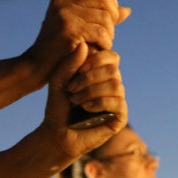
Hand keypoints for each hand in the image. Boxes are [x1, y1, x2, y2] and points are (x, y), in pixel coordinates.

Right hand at [24, 0, 130, 80]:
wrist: (37, 67)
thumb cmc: (59, 48)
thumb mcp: (78, 26)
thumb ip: (101, 16)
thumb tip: (126, 10)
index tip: (109, 10)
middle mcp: (62, 0)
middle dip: (112, 14)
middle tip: (109, 31)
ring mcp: (64, 14)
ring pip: (105, 17)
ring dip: (109, 33)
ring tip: (102, 43)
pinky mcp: (69, 30)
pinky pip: (101, 32)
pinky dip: (105, 43)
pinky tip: (98, 50)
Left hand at [42, 42, 126, 157]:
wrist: (57, 132)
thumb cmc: (58, 105)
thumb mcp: (59, 80)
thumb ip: (70, 63)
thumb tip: (85, 45)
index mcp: (101, 73)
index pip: (111, 56)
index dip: (97, 59)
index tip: (78, 69)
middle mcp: (113, 84)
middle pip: (113, 70)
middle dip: (89, 77)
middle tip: (71, 88)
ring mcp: (118, 100)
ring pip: (115, 85)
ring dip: (91, 91)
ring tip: (75, 100)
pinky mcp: (120, 116)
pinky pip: (118, 102)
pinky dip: (99, 102)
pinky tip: (86, 108)